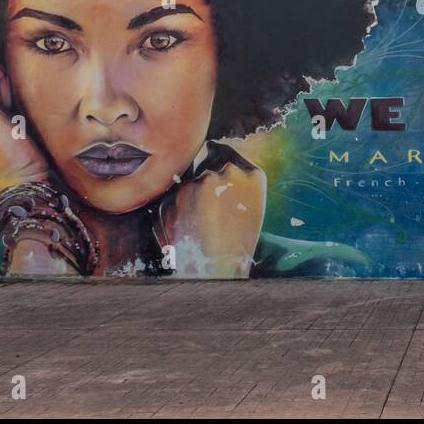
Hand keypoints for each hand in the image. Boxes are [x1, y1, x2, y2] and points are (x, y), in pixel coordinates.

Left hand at [165, 155, 265, 277]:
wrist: (216, 274)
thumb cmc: (235, 245)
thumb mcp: (249, 205)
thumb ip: (232, 178)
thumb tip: (208, 153)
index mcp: (253, 175)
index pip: (225, 150)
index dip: (214, 159)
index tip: (209, 169)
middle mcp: (228, 172)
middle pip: (204, 159)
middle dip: (201, 174)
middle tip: (204, 204)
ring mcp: (200, 182)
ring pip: (186, 179)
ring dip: (187, 194)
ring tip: (198, 224)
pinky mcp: (174, 196)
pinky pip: (171, 196)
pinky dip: (173, 210)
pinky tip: (184, 229)